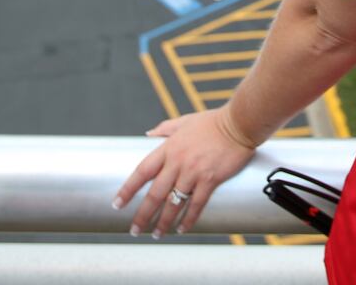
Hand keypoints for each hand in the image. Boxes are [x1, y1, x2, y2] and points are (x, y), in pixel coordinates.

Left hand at [113, 108, 256, 237]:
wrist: (238, 124)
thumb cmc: (212, 121)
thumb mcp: (184, 121)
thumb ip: (165, 128)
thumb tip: (148, 134)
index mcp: (168, 148)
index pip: (142, 172)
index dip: (128, 189)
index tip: (117, 204)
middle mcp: (178, 163)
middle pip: (155, 194)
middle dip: (142, 215)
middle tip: (135, 230)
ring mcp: (194, 172)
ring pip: (174, 203)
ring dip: (164, 222)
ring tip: (157, 234)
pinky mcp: (210, 180)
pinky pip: (196, 204)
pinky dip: (188, 219)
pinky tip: (182, 229)